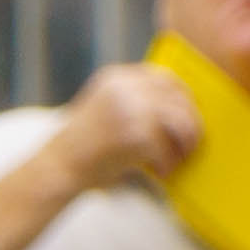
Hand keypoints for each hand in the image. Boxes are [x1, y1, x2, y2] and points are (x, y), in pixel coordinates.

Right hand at [50, 54, 205, 196]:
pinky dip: (168, 164)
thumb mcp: (104, 107)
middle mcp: (125, 89)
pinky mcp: (136, 136)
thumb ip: (133, 99)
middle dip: (190, 122)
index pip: (164, 77)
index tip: (188, 113)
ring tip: (178, 158)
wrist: (59, 165)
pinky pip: (168, 149)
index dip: (182, 96)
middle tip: (189, 143)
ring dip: (186, 143)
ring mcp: (132, 110)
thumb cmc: (85, 144)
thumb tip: (177, 106)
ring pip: (181, 121)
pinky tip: (160, 172)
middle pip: (179, 97)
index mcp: (117, 77)